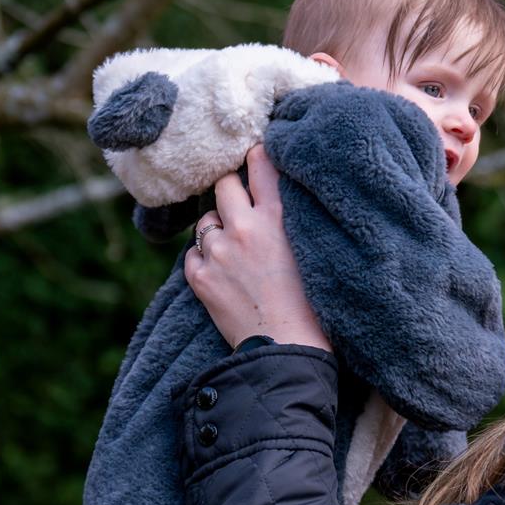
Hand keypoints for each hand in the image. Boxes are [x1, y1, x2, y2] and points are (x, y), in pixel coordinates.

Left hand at [184, 145, 329, 350]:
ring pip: (205, 221)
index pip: (260, 165)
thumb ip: (292, 218)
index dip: (255, 155)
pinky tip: (222, 273)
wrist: (288, 350)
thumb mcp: (312, 249)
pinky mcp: (201, 278)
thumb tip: (277, 195)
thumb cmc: (312, 304)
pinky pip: (191, 255)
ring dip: (216, 228)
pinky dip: (203, 259)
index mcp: (277, 218)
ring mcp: (219, 253)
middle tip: (238, 203)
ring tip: (233, 249)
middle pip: (223, 185)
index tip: (253, 154)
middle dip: (229, 190)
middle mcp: (244, 228)